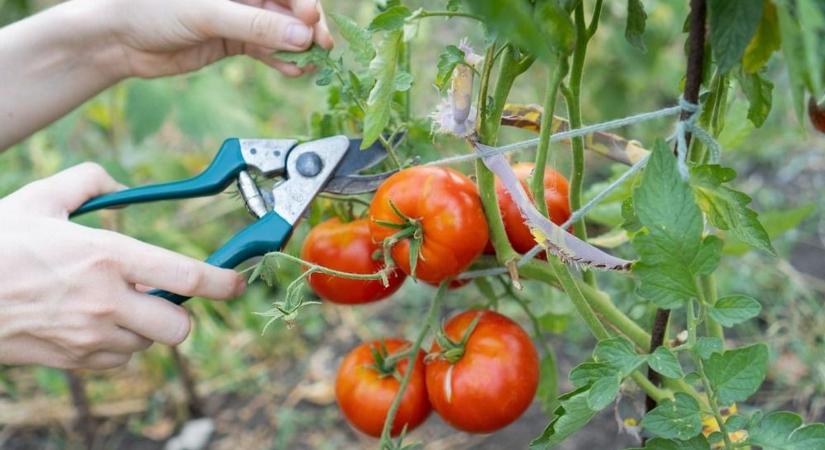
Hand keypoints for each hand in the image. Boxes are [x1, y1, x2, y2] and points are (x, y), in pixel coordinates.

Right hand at [0, 163, 245, 368]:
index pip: (187, 277)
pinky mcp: (73, 360)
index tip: (237, 281)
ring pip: (147, 344)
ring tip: (112, 304)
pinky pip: (118, 359)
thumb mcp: (41, 199)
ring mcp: (89, 336)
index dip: (223, 282)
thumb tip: (119, 185)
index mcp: (107, 256)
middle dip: (179, 313)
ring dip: (144, 327)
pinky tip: (91, 322)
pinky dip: (117, 344)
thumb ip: (89, 181)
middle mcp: (106, 300)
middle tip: (158, 294)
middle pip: (178, 327)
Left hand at [100, 0, 333, 78]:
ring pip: (281, 30)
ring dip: (297, 47)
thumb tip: (302, 36)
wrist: (118, 39)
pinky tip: (293, 71)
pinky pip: (267, 48)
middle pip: (289, 7)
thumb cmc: (151, 9)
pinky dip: (281, 60)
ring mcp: (239, 16)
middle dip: (308, 28)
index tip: (313, 24)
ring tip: (309, 66)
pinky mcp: (233, 40)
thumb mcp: (206, 13)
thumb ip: (255, 25)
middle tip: (322, 50)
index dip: (305, 3)